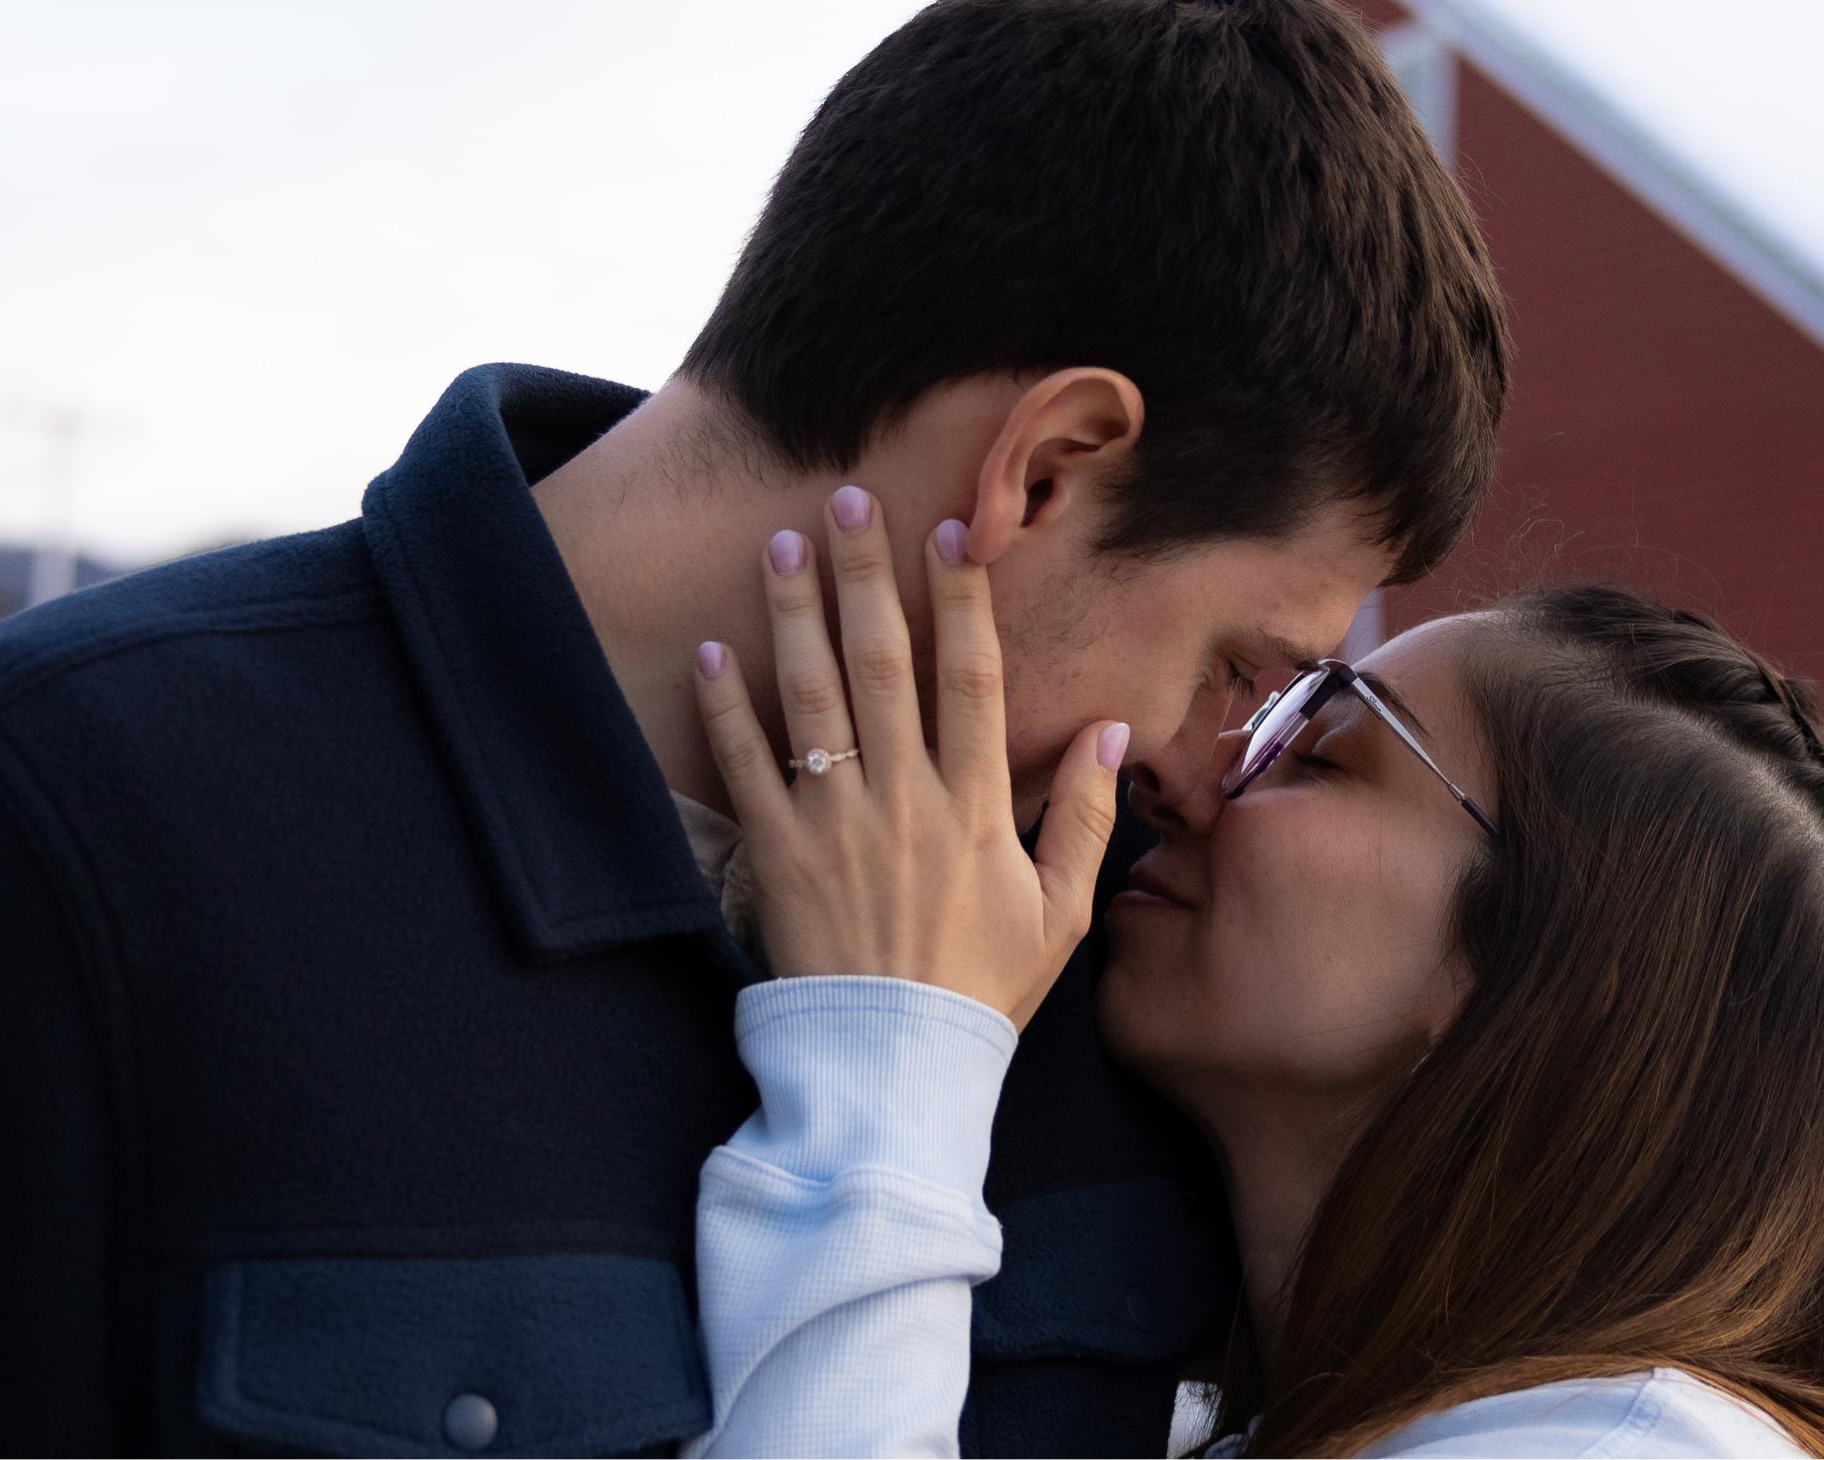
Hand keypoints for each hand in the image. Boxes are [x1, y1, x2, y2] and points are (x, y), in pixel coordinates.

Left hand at [690, 487, 1129, 1029]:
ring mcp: (836, 825)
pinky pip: (747, 770)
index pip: (973, 680)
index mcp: (979, 808)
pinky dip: (725, 709)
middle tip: (846, 501)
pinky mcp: (777, 858)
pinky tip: (712, 650)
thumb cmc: (984, 991)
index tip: (952, 533)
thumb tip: (1111, 733)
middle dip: (866, 576)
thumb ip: (1089, 820)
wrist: (896, 1069)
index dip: (963, 601)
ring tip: (779, 547)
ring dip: (794, 617)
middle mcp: (906, 800)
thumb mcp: (1064, 915)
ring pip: (812, 700)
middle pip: (884, 665)